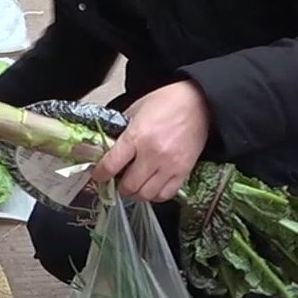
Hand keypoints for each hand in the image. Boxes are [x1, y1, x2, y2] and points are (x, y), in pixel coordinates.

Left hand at [91, 81, 210, 202]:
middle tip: (117, 180)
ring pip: (146, 194)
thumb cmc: (167, 102)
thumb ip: (121, 130)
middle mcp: (153, 154)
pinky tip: (150, 186)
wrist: (198, 102)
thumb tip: (107, 146)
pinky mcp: (183, 172)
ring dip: (136, 193)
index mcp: (137, 136)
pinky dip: (155, 195)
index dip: (100, 174)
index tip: (98, 175)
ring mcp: (169, 165)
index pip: (111, 165)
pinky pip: (165, 195)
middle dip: (119, 186)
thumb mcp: (136, 110)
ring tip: (134, 185)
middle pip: (129, 186)